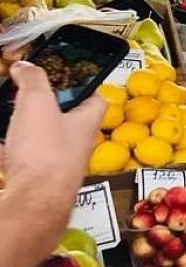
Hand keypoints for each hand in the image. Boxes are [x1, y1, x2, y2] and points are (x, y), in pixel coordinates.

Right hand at [4, 62, 105, 205]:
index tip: (67, 76)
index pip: (96, 98)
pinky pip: (22, 158)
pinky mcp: (37, 177)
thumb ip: (32, 79)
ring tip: (8, 116)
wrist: (35, 200)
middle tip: (25, 96)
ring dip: (23, 127)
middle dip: (44, 106)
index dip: (84, 85)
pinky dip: (10, 149)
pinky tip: (4, 146)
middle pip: (65, 118)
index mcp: (86, 121)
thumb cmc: (46, 153)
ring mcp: (58, 162)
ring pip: (41, 138)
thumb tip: (26, 66)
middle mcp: (77, 143)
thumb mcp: (38, 102)